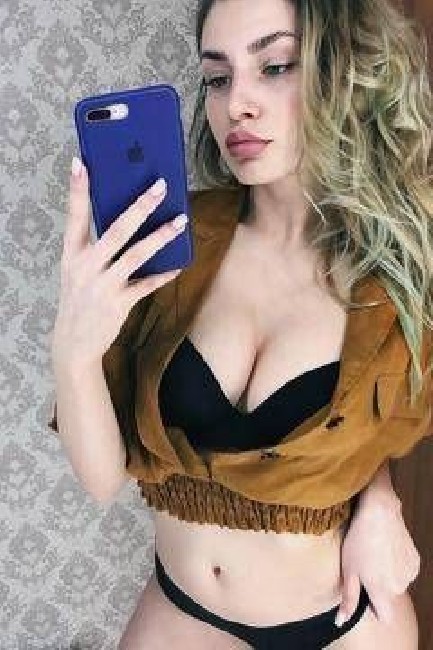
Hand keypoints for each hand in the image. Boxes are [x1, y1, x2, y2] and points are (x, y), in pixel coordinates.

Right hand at [51, 157, 186, 364]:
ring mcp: (103, 286)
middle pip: (116, 229)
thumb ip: (94, 248)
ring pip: (137, 254)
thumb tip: (125, 219)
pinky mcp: (119, 303)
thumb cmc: (79, 300)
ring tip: (181, 220)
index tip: (81, 163)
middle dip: (140, 206)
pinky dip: (164, 273)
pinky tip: (179, 263)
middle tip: (160, 186)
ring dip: (161, 236)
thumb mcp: (77, 271)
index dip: (77, 190)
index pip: (74, 216)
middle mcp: (86, 267)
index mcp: (72, 255)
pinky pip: (147, 284)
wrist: (73, 343)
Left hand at [335, 493, 419, 626]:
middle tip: (365, 566)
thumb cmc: (359, 539)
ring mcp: (409, 573)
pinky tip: (385, 547)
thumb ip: (348, 599)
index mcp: (382, 592)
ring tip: (374, 553)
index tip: (365, 592)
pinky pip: (404, 570)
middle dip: (378, 586)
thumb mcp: (348, 570)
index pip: (385, 617)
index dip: (374, 608)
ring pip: (397, 582)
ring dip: (387, 574)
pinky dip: (396, 563)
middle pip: (389, 597)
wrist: (379, 512)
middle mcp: (399, 586)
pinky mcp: (415, 560)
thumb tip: (340, 622)